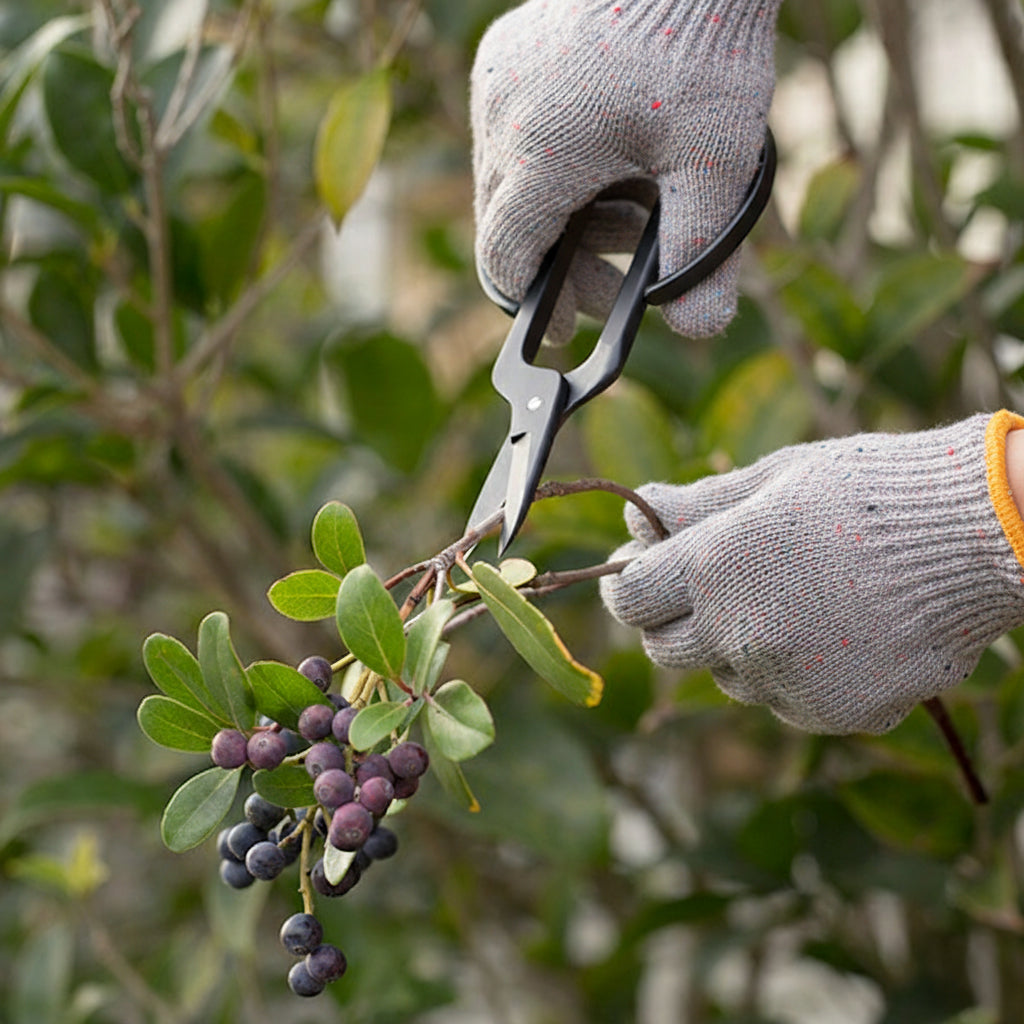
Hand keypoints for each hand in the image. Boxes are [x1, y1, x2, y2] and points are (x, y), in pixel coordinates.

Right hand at [470, 0, 779, 341]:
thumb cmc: (703, 48)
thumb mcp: (715, 163)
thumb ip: (701, 253)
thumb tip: (698, 327)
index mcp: (540, 155)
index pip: (507, 260)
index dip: (534, 303)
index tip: (563, 327)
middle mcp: (502, 120)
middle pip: (509, 228)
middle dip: (562, 264)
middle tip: (614, 284)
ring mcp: (496, 85)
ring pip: (509, 185)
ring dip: (562, 217)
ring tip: (632, 222)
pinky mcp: (505, 58)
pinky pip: (511, 137)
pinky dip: (554, 169)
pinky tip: (610, 166)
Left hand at [600, 413, 1023, 733]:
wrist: (980, 534)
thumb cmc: (870, 489)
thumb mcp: (773, 478)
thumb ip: (694, 506)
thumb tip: (634, 517)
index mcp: (715, 569)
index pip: (631, 597)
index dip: (628, 583)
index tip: (637, 572)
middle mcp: (741, 635)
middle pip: (665, 648)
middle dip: (673, 618)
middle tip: (707, 587)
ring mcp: (788, 682)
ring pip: (728, 677)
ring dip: (737, 646)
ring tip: (795, 598)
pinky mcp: (834, 712)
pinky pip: (785, 699)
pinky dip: (794, 673)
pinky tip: (837, 629)